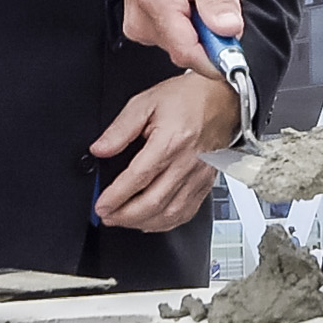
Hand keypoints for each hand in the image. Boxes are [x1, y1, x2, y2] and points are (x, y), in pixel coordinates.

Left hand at [90, 69, 240, 232]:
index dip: (116, 196)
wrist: (222, 99)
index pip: (138, 178)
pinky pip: (187, 212)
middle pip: (153, 202)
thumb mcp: (146, 103)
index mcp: (170, 141)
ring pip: (170, 213)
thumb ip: (120, 128)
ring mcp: (199, 176)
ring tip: (123, 220)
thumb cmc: (186, 99)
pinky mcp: (206, 184)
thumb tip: (99, 149)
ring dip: (143, 222)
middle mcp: (187, 163)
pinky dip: (166, 223)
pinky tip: (150, 221)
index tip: (101, 205)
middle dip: (125, 216)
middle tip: (107, 216)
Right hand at [119, 0, 242, 78]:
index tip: (236, 46)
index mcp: (155, 1)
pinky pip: (173, 35)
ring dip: (200, 25)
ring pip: (182, 43)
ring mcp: (137, 22)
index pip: (188, 53)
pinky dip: (188, 21)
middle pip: (187, 50)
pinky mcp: (140, 23)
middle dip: (211, 33)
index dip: (217, 55)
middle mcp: (140, 17)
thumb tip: (229, 30)